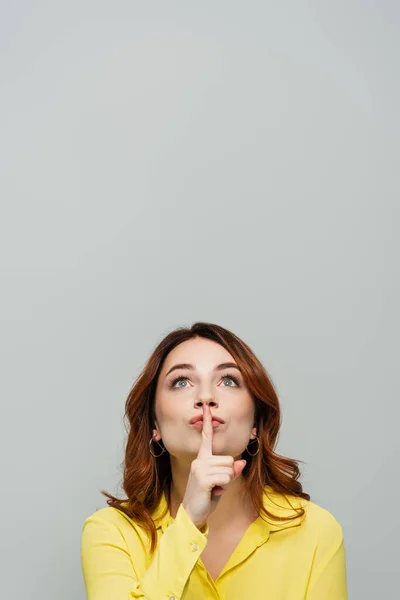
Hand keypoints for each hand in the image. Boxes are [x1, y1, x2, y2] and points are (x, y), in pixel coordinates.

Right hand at [182, 403, 246, 528]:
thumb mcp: (220, 483)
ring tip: (214, 489)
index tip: (206, 408)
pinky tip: (213, 492)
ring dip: (226, 482)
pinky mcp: (202, 477)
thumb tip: (241, 463)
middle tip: (215, 486)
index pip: (206, 438)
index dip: (208, 423)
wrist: (193, 515)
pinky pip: (226, 477)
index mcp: (202, 459)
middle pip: (229, 459)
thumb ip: (230, 472)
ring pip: (229, 469)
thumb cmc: (206, 498)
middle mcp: (199, 460)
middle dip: (228, 475)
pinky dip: (224, 487)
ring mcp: (200, 468)